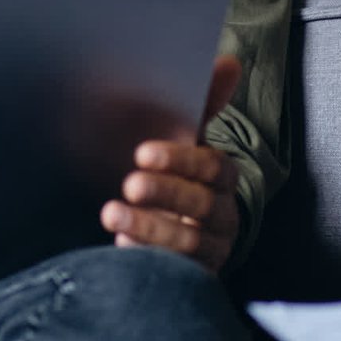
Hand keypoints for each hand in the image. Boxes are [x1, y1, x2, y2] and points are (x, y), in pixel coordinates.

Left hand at [100, 56, 241, 272]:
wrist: (158, 231)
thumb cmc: (170, 177)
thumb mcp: (180, 141)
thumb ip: (203, 104)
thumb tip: (229, 63)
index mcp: (222, 179)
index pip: (213, 168)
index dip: (180, 159)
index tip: (142, 153)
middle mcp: (223, 215)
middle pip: (202, 206)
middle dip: (165, 194)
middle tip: (129, 183)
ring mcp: (210, 250)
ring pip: (188, 242)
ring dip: (148, 226)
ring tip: (112, 213)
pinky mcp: (193, 278)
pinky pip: (176, 272)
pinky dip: (146, 256)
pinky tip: (120, 244)